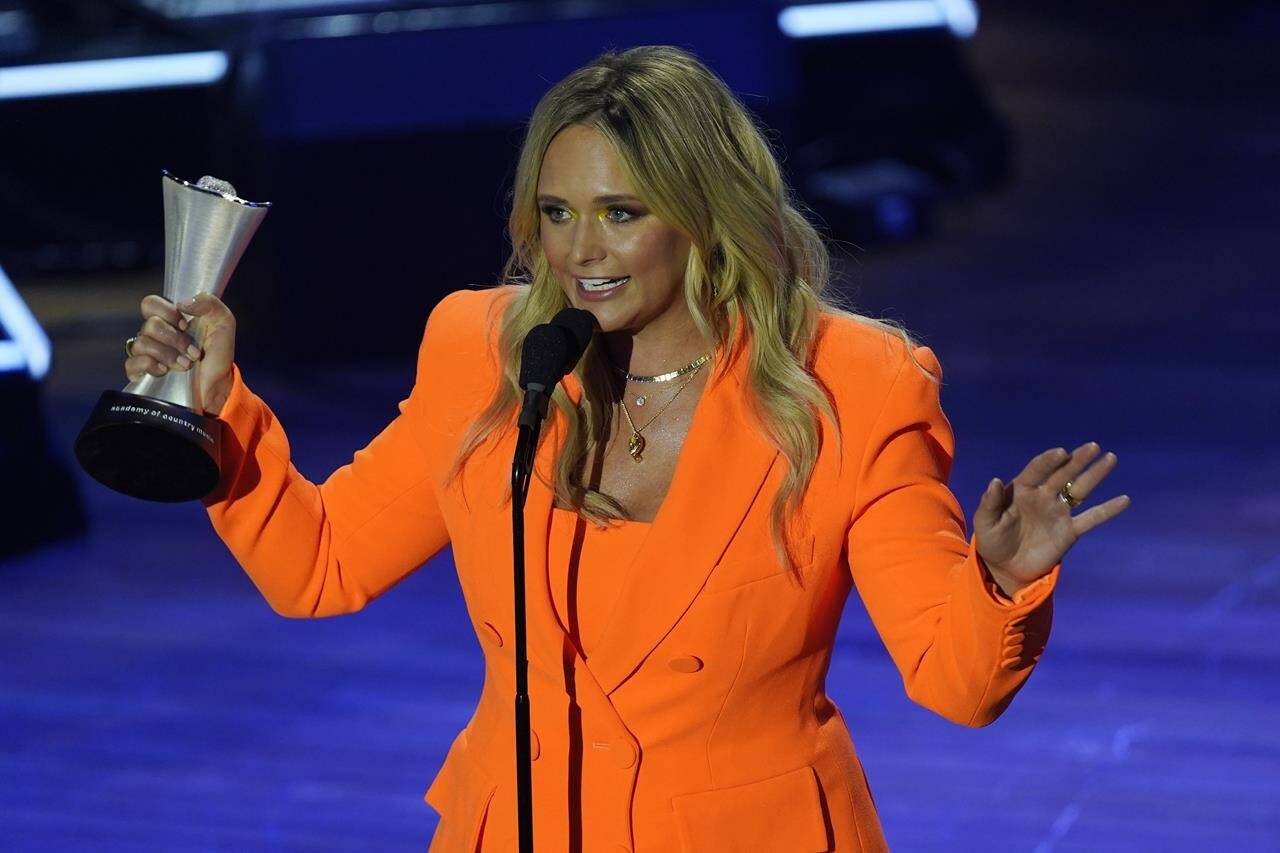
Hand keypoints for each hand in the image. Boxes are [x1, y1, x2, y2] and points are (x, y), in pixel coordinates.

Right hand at [125, 292, 236, 416]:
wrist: (218, 386)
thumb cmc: (217, 354)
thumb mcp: (224, 323)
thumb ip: (209, 303)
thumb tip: (182, 303)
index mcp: (170, 320)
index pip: (151, 304)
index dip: (168, 313)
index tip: (186, 326)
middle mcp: (155, 334)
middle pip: (150, 325)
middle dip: (176, 340)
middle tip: (193, 352)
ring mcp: (146, 353)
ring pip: (142, 344)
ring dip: (168, 355)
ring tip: (185, 365)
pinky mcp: (141, 372)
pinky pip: (132, 363)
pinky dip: (149, 365)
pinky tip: (165, 371)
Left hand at [973, 442, 1130, 593]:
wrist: (1006, 568)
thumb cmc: (992, 541)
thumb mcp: (985, 523)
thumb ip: (990, 502)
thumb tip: (995, 481)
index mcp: (1022, 490)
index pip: (1037, 470)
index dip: (1048, 461)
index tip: (1060, 452)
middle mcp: (1043, 496)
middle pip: (1063, 474)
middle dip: (1077, 460)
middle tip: (1093, 446)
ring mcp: (1058, 512)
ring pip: (1080, 489)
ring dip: (1095, 474)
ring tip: (1110, 458)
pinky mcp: (1070, 531)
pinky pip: (1092, 518)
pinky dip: (1107, 510)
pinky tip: (1124, 499)